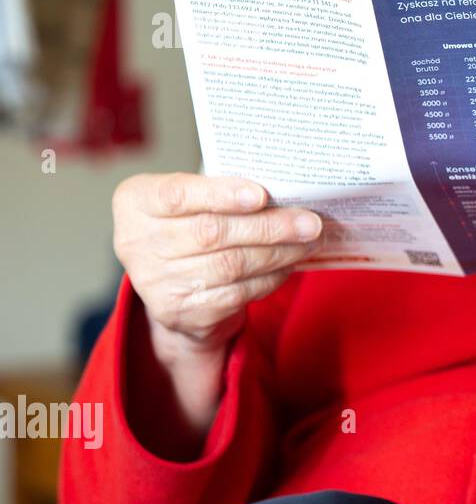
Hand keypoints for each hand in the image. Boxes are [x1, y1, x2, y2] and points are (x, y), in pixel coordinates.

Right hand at [112, 173, 321, 434]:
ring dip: (279, 253)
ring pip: (231, 265)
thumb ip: (223, 191)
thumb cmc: (191, 224)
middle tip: (311, 222)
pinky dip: (270, 277)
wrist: (173, 284)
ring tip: (309, 241)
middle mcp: (136, 242)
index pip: (177, 195)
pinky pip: (237, 293)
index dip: (221, 195)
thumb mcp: (193, 199)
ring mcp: (156, 282)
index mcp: (136, 202)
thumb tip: (286, 192)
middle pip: (212, 233)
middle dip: (270, 227)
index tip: (262, 194)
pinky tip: (290, 264)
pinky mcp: (180, 312)